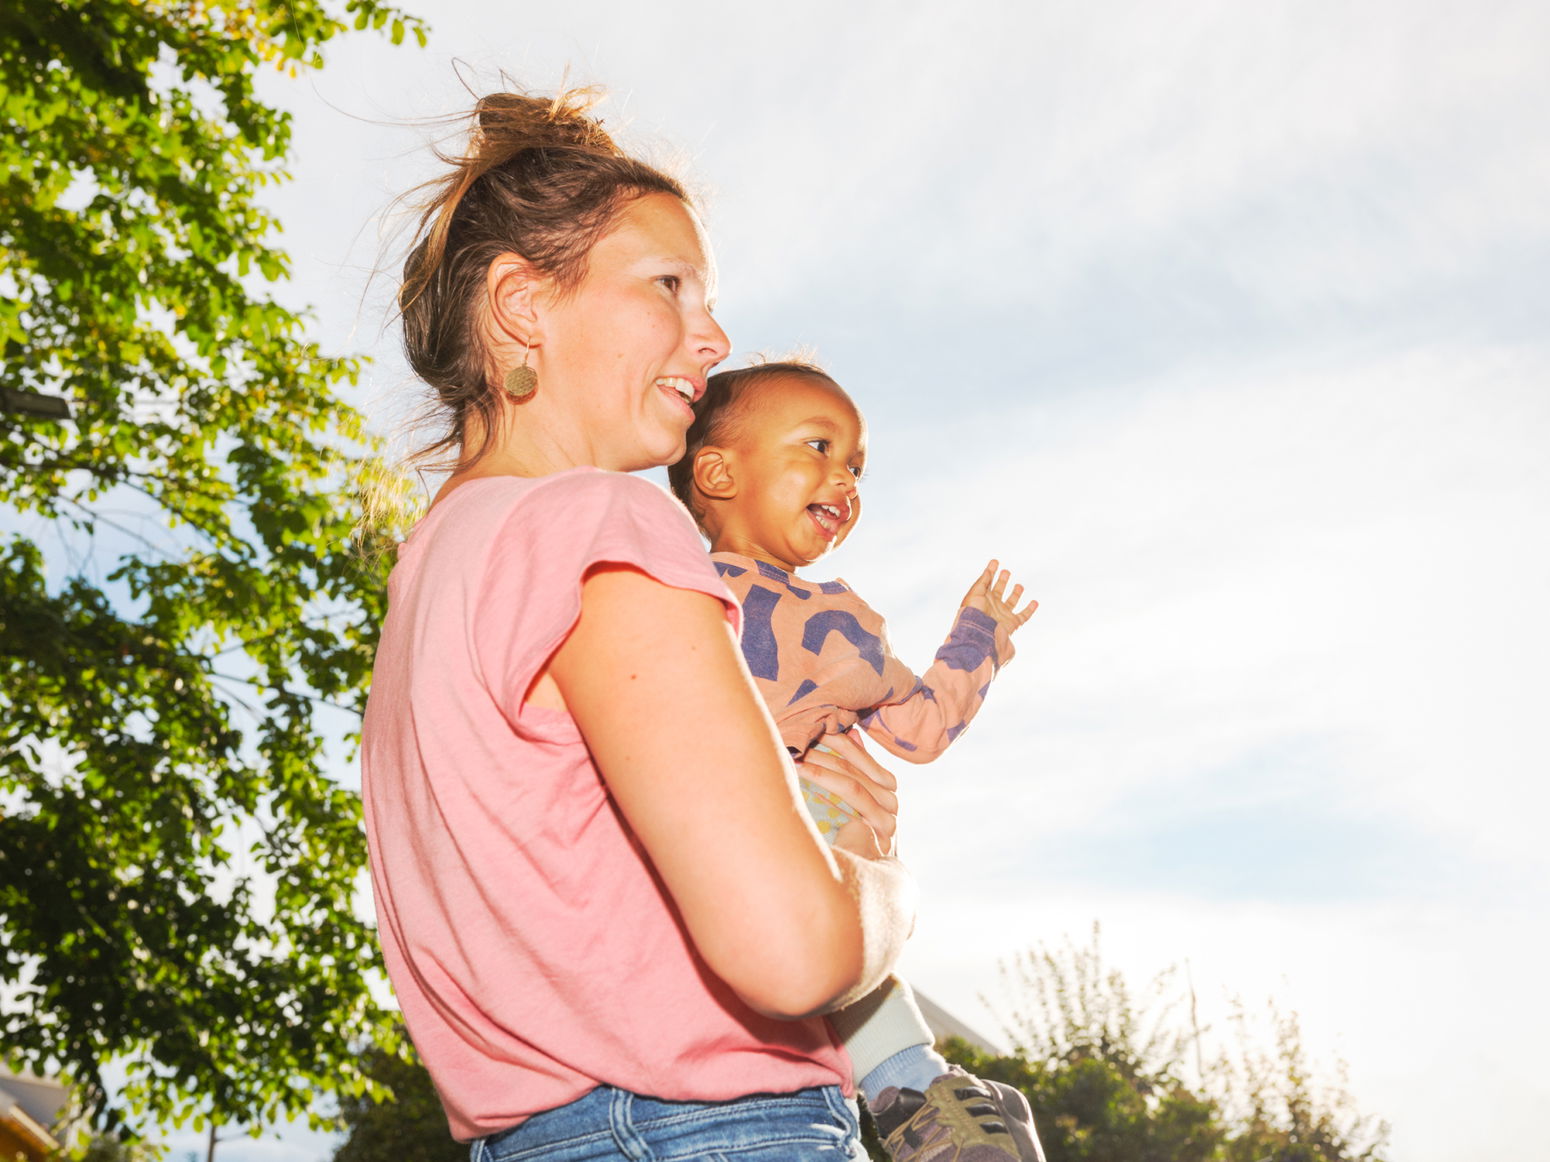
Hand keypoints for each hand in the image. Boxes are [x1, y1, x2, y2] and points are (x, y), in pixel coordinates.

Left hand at [797, 730, 898, 856]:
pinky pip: (853, 808)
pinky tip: (807, 785)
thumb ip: (858, 767)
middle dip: (822, 753)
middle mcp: (890, 800)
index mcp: (886, 787)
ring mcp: (887, 818)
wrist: (869, 876)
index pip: (859, 757)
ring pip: (852, 785)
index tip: (809, 730)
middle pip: (853, 768)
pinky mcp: (878, 834)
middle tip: (795, 743)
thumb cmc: (856, 836)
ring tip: (795, 762)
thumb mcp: (857, 799)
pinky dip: (829, 793)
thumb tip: (852, 734)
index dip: (835, 741)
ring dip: (821, 771)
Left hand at [960, 559, 1037, 636]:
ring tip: (1019, 585)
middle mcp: (992, 605)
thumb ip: (983, 581)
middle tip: (1006, 572)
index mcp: (982, 598)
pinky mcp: (1011, 623)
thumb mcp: (975, 593)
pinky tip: (1034, 602)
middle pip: (999, 590)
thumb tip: (988, 569)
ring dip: (1015, 593)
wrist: (979, 632)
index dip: (991, 571)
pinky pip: (1023, 616)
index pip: (987, 581)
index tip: (995, 562)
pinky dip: (1030, 609)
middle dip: (1002, 580)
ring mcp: (1002, 614)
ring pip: (1011, 601)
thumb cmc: (973, 614)